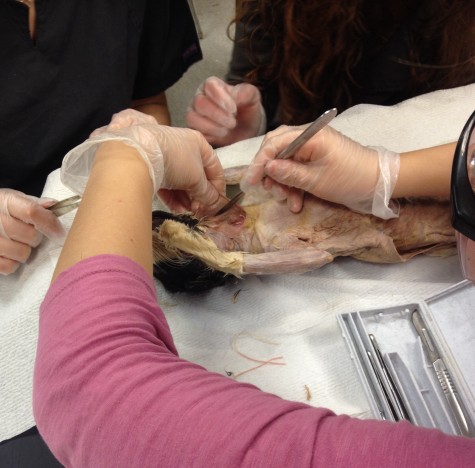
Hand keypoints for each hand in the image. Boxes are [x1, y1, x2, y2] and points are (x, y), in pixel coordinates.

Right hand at [0, 189, 63, 274]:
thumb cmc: (2, 210)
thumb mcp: (15, 201)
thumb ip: (34, 204)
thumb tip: (54, 205)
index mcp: (5, 201)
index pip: (32, 211)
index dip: (50, 222)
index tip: (59, 231)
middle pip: (31, 235)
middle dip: (36, 238)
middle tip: (29, 235)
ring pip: (22, 253)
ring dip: (25, 251)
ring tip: (17, 243)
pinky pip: (9, 266)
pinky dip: (13, 263)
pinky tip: (9, 254)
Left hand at [63, 109, 225, 215]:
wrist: (137, 155)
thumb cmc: (175, 161)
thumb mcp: (196, 178)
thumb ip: (207, 192)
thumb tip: (215, 204)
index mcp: (198, 143)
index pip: (214, 167)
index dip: (218, 187)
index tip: (218, 204)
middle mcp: (182, 146)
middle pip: (196, 175)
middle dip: (199, 196)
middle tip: (200, 211)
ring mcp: (164, 155)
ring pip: (180, 180)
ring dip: (185, 199)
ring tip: (187, 212)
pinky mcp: (150, 164)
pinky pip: (165, 182)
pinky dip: (171, 196)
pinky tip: (175, 209)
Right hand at [186, 76, 265, 146]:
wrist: (245, 132)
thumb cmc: (247, 112)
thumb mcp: (252, 99)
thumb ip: (246, 92)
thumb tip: (235, 95)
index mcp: (213, 85)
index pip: (210, 85)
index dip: (221, 98)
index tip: (234, 109)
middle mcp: (200, 98)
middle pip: (200, 102)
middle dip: (217, 115)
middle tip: (233, 123)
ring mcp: (194, 114)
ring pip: (193, 118)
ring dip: (212, 127)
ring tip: (227, 131)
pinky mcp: (194, 130)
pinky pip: (195, 133)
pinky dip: (208, 136)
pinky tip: (220, 137)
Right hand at [243, 124, 399, 217]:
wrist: (378, 183)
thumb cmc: (349, 179)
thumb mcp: (316, 180)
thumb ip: (289, 173)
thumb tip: (267, 167)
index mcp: (310, 135)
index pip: (275, 143)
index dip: (260, 162)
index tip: (252, 182)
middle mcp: (309, 136)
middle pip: (277, 149)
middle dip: (271, 172)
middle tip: (269, 190)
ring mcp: (313, 147)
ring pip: (286, 161)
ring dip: (283, 183)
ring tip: (287, 200)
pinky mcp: (317, 158)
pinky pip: (298, 169)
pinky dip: (294, 186)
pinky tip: (295, 203)